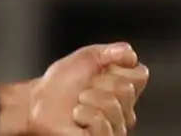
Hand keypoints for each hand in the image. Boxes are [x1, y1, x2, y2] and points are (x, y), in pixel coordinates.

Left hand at [25, 42, 148, 135]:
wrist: (39, 101)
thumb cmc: (62, 82)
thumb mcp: (88, 57)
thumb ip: (112, 51)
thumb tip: (131, 54)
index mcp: (126, 90)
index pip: (140, 75)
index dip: (117, 68)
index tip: (100, 72)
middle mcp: (125, 111)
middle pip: (126, 89)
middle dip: (100, 83)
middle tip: (85, 89)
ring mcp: (115, 128)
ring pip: (112, 106)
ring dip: (89, 99)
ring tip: (79, 102)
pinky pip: (101, 124)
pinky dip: (84, 115)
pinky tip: (78, 116)